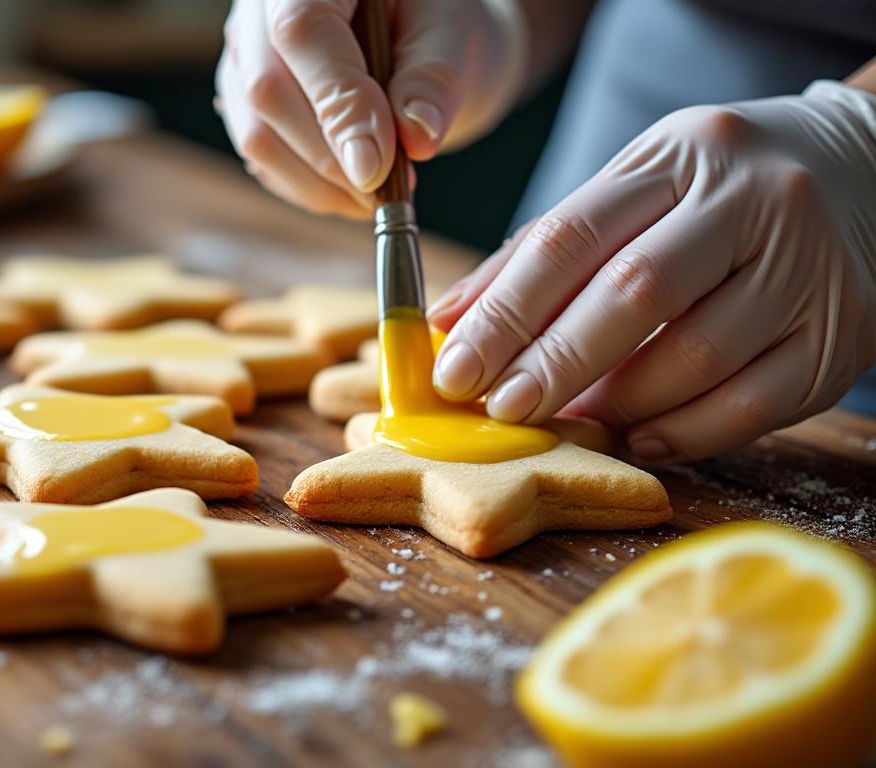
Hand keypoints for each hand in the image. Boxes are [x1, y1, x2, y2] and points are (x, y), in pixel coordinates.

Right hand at [214, 0, 526, 217]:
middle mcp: (262, 8)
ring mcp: (244, 54)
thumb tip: (413, 138)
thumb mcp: (452, 35)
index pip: (303, 33)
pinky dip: (306, 187)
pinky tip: (350, 189)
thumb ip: (432, 81)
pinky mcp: (243, 98)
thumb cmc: (435, 21)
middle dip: (329, 157)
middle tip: (385, 191)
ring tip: (375, 195)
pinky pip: (259, 156)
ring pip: (256, 132)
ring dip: (316, 183)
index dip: (337, 105)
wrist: (417, 32)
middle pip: (267, 89)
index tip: (376, 168)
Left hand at [429, 81, 875, 461]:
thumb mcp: (635, 185)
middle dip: (553, 362)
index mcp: (678, 155)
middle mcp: (751, 200)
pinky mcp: (843, 331)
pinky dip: (683, 431)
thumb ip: (542, 251)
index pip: (571, 237)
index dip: (505, 312)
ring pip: (695, 356)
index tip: (455, 369)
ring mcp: (806, 266)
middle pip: (634, 294)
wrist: (869, 170)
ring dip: (616, 403)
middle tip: (503, 408)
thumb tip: (450, 320)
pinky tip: (637, 437)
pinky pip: (753, 405)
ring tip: (567, 422)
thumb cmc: (720, 189)